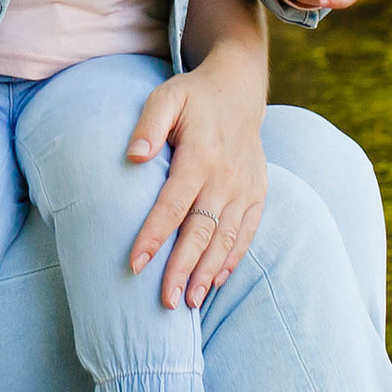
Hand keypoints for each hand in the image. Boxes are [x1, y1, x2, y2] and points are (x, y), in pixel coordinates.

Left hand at [122, 54, 270, 311]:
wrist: (239, 90)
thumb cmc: (193, 98)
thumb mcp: (165, 97)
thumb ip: (149, 125)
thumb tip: (133, 157)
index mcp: (201, 155)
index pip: (173, 204)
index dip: (154, 235)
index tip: (134, 264)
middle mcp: (227, 177)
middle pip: (201, 230)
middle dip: (183, 268)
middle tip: (166, 302)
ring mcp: (246, 188)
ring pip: (226, 238)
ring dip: (208, 272)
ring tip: (190, 302)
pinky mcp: (258, 194)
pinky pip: (247, 233)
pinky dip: (232, 259)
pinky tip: (215, 281)